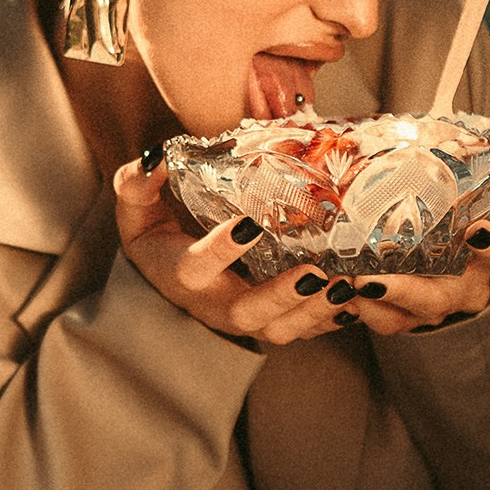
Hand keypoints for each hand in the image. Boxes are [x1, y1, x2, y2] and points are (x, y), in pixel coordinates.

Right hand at [114, 156, 359, 347]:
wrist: (166, 277)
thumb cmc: (155, 236)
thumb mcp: (133, 209)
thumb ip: (137, 183)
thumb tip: (157, 159)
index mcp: (181, 273)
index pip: (196, 267)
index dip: (222, 249)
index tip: (249, 224)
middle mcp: (212, 303)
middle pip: (245, 313)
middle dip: (281, 296)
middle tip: (315, 273)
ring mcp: (244, 317)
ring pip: (278, 330)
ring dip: (314, 312)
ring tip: (344, 287)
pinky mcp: (268, 322)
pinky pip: (301, 331)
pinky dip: (329, 320)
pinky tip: (356, 300)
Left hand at [332, 215, 489, 335]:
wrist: (452, 270)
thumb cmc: (461, 221)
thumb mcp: (479, 188)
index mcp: (487, 255)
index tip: (477, 231)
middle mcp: (462, 286)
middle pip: (441, 296)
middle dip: (407, 290)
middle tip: (374, 279)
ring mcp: (430, 306)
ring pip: (405, 314)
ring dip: (373, 303)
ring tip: (344, 285)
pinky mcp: (402, 316)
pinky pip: (381, 320)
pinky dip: (357, 308)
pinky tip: (333, 290)